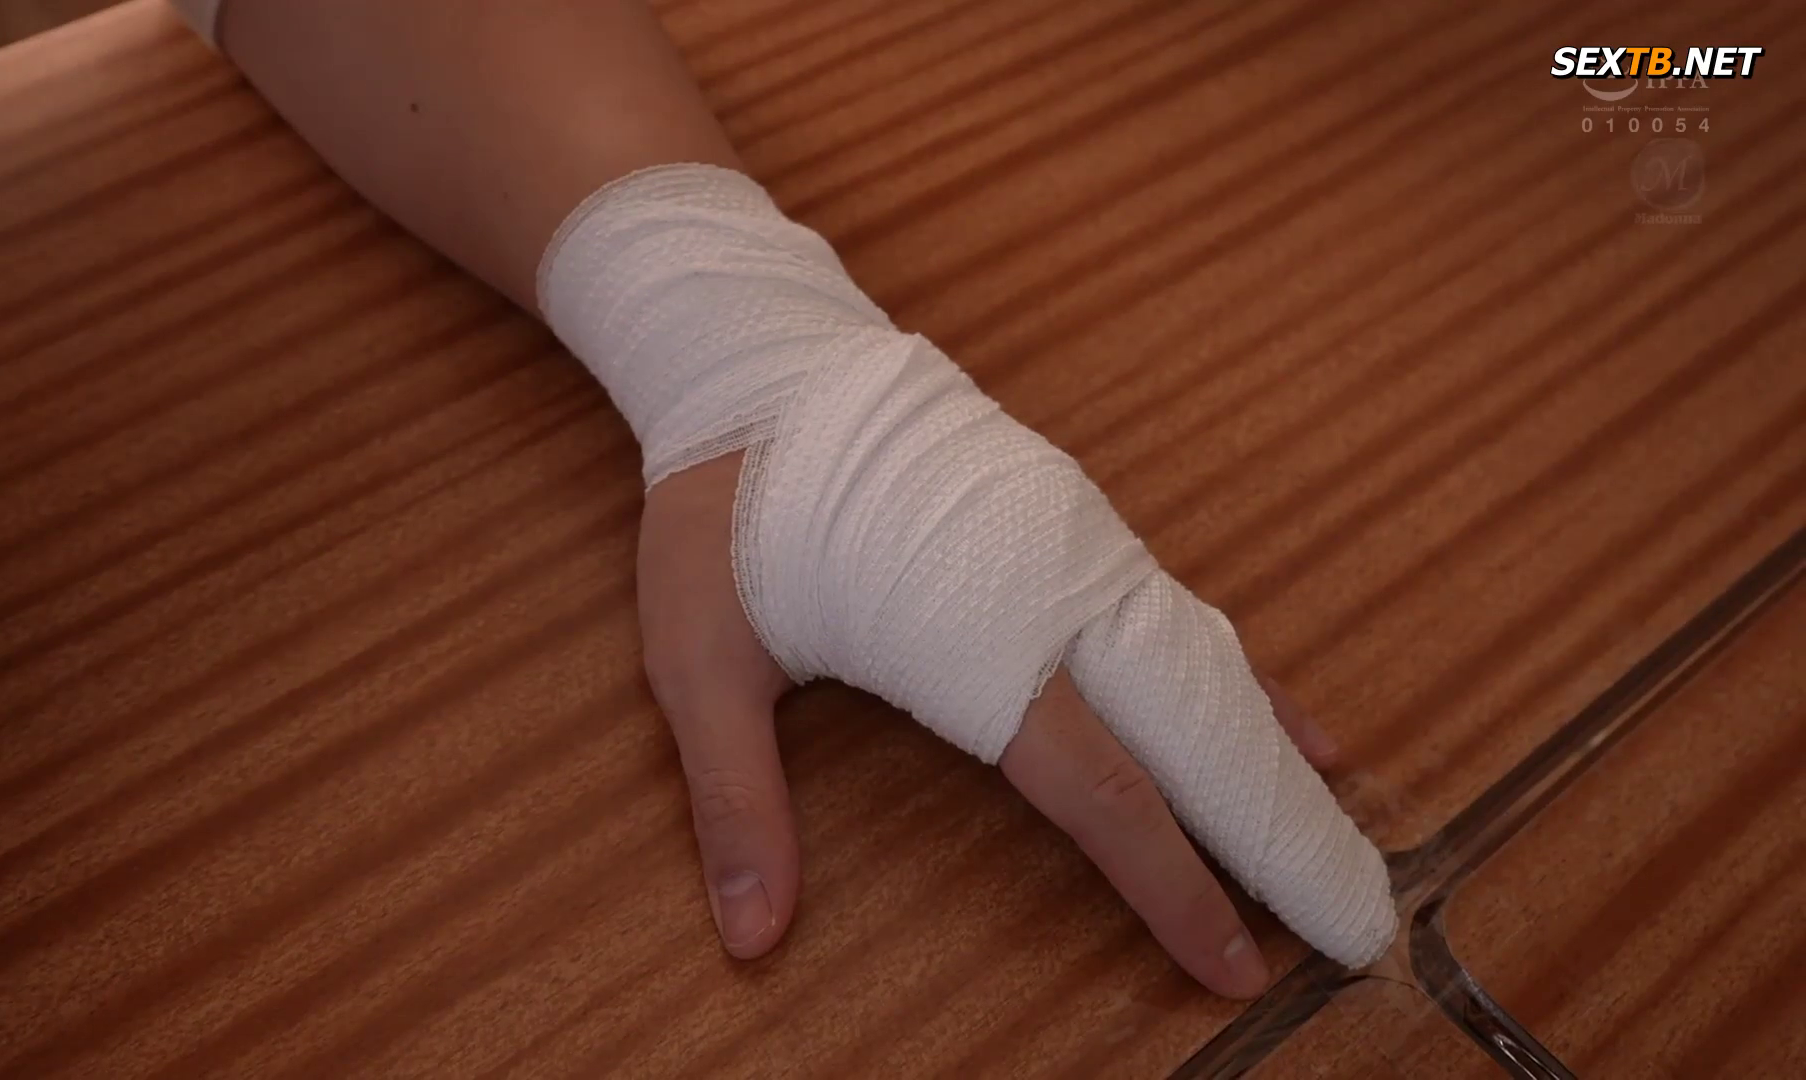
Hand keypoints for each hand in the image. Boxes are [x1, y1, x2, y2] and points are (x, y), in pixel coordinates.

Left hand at [637, 450, 1345, 998]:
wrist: (757, 359)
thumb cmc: (720, 513)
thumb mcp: (700, 660)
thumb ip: (739, 799)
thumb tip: (751, 938)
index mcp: (980, 646)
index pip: (1106, 793)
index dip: (1177, 886)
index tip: (1240, 966)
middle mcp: (1057, 595)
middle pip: (1197, 734)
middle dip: (1278, 833)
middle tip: (1354, 920)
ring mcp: (1078, 547)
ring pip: (1207, 670)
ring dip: (1275, 762)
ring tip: (1342, 838)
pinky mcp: (1075, 520)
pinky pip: (1183, 614)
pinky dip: (1246, 683)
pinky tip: (1285, 723)